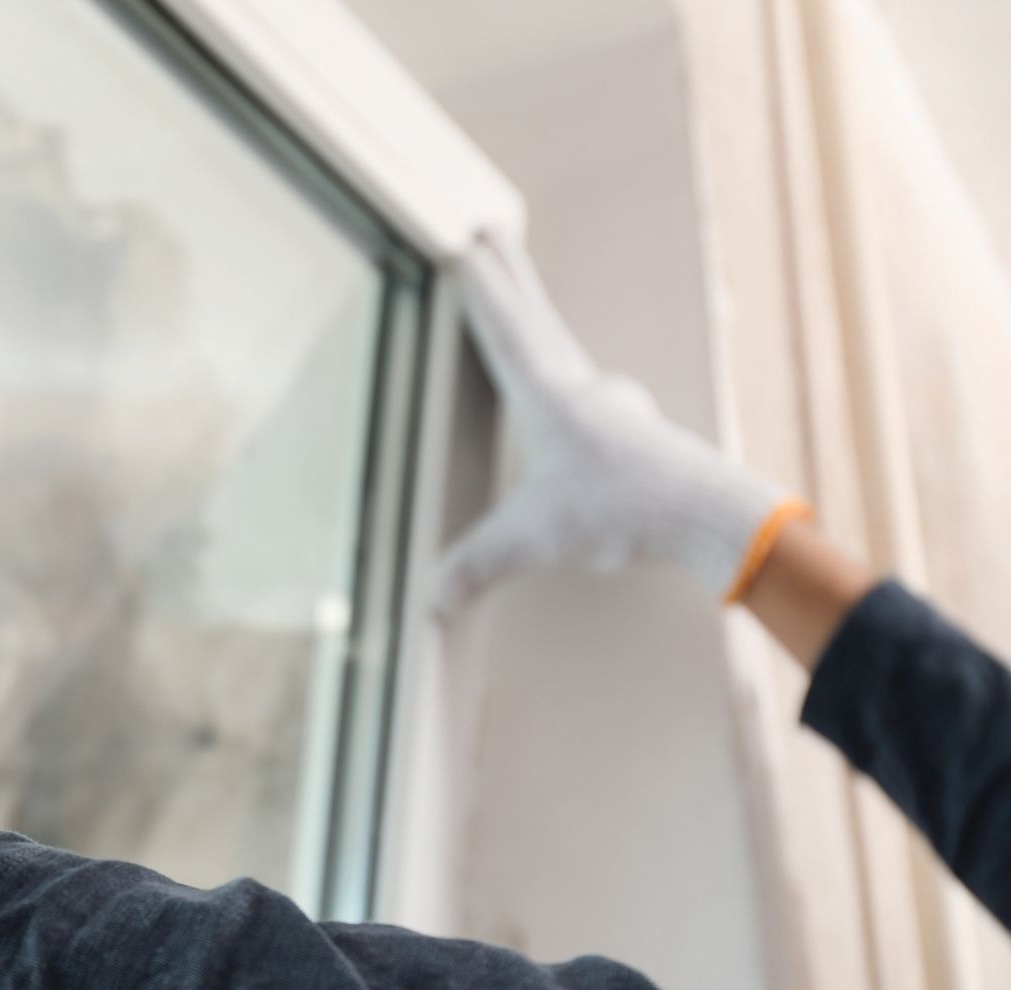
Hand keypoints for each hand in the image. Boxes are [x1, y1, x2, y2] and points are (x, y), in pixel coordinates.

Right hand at [436, 235, 807, 612]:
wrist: (712, 517)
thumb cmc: (626, 510)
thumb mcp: (534, 539)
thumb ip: (477, 565)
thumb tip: (431, 600)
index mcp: (549, 396)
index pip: (505, 330)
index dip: (482, 289)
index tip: (467, 244)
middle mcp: (583, 388)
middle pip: (538, 318)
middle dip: (511, 277)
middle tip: (494, 234)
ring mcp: (616, 406)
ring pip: (565, 350)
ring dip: (540, 324)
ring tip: (525, 310)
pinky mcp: (636, 433)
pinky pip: (589, 392)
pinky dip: (568, 377)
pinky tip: (574, 402)